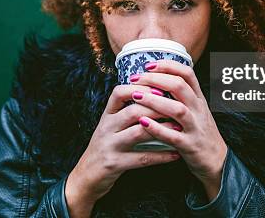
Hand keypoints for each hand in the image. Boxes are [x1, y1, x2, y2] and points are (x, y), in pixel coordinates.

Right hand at [65, 82, 182, 216]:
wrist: (86, 176)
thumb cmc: (105, 147)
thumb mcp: (110, 126)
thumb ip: (126, 112)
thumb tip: (154, 95)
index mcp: (107, 115)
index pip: (118, 92)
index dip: (139, 88)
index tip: (159, 89)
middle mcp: (106, 127)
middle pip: (133, 111)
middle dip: (157, 108)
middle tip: (177, 107)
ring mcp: (110, 146)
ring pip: (138, 133)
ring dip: (161, 129)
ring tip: (179, 127)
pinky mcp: (115, 164)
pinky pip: (142, 158)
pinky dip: (161, 156)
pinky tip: (175, 154)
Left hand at [128, 59, 228, 200]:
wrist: (217, 162)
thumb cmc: (200, 133)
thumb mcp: (196, 110)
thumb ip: (182, 95)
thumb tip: (159, 77)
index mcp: (199, 99)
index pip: (187, 73)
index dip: (168, 66)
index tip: (148, 65)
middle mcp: (199, 110)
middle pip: (180, 86)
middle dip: (156, 79)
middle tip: (135, 79)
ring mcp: (195, 128)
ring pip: (177, 109)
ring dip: (155, 101)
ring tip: (135, 96)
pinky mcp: (189, 146)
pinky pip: (172, 136)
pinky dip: (157, 128)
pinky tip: (142, 122)